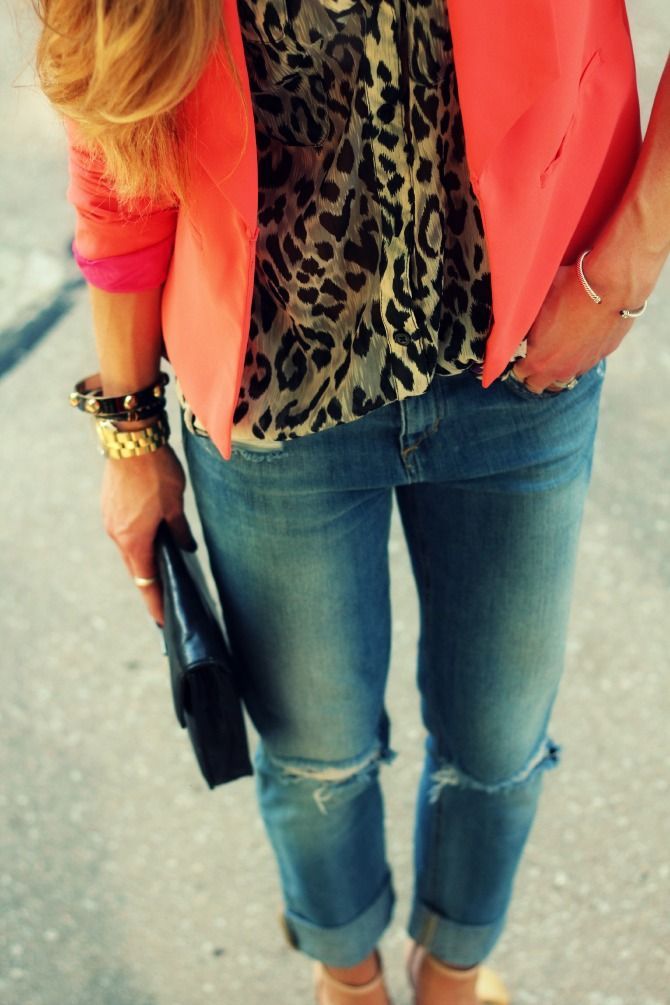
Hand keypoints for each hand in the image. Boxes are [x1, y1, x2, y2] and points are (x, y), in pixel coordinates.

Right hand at [101, 444, 195, 624]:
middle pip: (135, 570)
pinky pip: (124, 534)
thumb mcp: (175, 503)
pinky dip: (137, 543)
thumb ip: (179, 529)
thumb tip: (186, 547)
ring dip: (143, 563)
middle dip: (150, 587)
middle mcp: (117, 535)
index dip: (156, 603)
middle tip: (166, 604)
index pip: (146, 582)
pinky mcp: (109, 508)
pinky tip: (151, 542)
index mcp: (134, 540)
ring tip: (161, 575)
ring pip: (129, 551)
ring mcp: (110, 521)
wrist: (130, 438)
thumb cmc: (156, 471)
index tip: (163, 622)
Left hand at [512, 263, 634, 392]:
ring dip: (554, 370)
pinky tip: (575, 342)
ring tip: (552, 354)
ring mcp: (582, 365)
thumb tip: (514, 328)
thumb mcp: (534, 305)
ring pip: (563, 379)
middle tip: (530, 358)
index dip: (515, 363)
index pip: (519, 374)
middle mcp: (560, 370)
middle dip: (531, 375)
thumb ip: (522, 325)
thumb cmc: (568, 291)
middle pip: (538, 385)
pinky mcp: (600, 355)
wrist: (611, 286)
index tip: (515, 355)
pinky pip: (583, 364)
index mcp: (538, 361)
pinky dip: (576, 358)